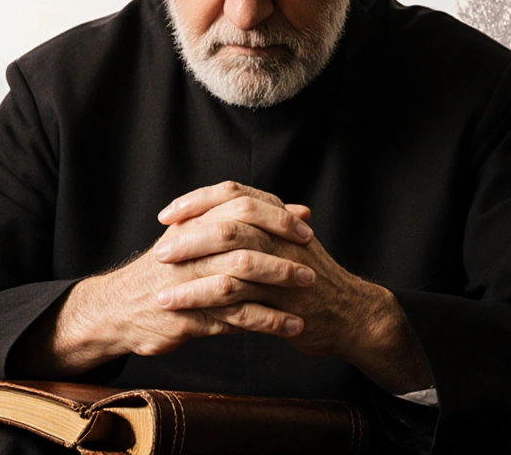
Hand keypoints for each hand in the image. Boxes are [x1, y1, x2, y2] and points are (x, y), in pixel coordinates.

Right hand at [66, 182, 317, 359]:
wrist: (118, 309)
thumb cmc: (170, 271)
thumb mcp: (201, 238)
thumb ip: (252, 223)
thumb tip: (303, 210)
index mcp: (193, 224)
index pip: (238, 206)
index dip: (276, 217)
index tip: (306, 230)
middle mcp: (187, 249)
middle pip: (240, 241)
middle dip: (280, 254)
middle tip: (311, 268)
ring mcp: (185, 283)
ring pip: (237, 281)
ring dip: (276, 290)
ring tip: (307, 299)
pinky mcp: (185, 316)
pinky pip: (232, 319)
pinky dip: (265, 322)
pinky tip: (290, 327)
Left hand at [155, 182, 385, 361]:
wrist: (350, 314)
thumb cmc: (310, 277)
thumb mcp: (286, 241)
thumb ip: (255, 223)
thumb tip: (212, 209)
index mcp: (279, 217)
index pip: (233, 194)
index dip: (196, 200)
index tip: (167, 214)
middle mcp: (283, 236)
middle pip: (229, 224)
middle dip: (189, 238)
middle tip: (160, 253)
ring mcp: (285, 268)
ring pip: (232, 264)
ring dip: (192, 279)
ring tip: (162, 293)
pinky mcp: (285, 302)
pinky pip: (240, 301)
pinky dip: (208, 307)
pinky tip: (184, 315)